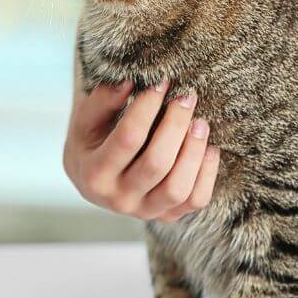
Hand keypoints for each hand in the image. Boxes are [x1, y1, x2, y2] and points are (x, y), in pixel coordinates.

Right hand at [63, 80, 219, 221]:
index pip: (128, 138)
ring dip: (194, 151)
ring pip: (178, 188)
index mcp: (93, 174)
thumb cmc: (94, 140)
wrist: (95, 176)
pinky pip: (196, 200)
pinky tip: (209, 147)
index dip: (148, 107)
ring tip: (200, 122)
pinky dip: (208, 174)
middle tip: (187, 97)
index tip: (163, 82)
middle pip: (157, 164)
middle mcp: (118, 199)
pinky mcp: (168, 216)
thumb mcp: (88, 118)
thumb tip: (131, 83)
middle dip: (176, 125)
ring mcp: (144, 211)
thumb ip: (104, 99)